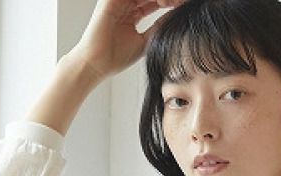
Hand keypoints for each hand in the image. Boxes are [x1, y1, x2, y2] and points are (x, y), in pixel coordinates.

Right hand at [70, 0, 184, 79]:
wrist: (97, 64)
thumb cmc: (115, 57)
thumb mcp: (145, 41)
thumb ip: (158, 28)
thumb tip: (174, 19)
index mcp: (131, 13)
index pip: (154, 1)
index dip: (169, 3)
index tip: (184, 6)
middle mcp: (124, 4)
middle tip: (182, 2)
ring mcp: (117, 1)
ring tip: (174, 2)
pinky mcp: (110, 0)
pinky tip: (161, 1)